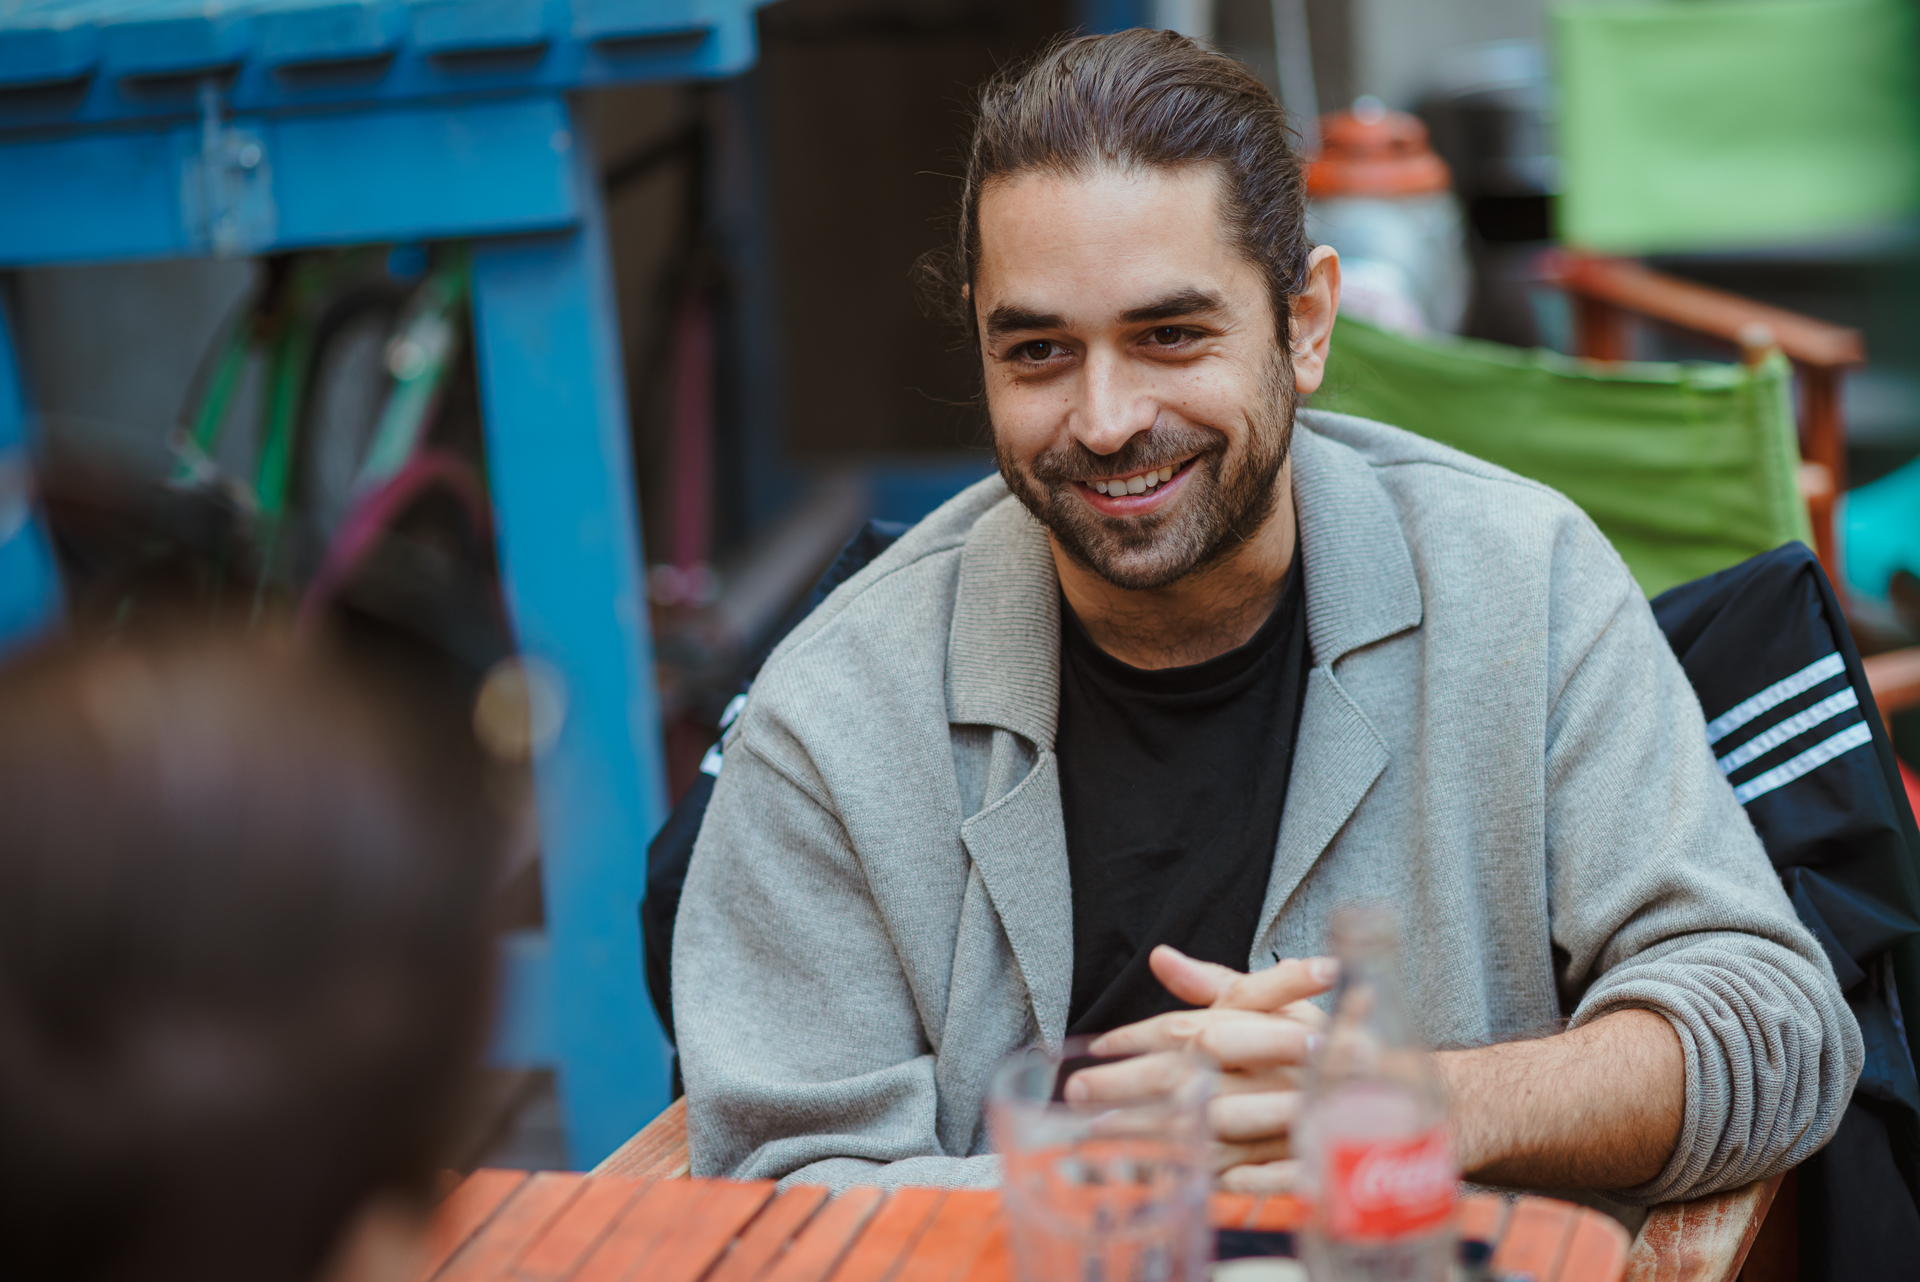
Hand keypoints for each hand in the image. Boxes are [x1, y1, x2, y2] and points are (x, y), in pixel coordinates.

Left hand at [1062, 946, 1337, 1191]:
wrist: (1406, 1089)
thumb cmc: (1331, 1039)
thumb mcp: (1280, 1001)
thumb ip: (1216, 983)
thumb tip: (1160, 956)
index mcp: (1262, 1025)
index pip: (1187, 1028)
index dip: (1136, 1038)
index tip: (1095, 1048)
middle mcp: (1273, 1069)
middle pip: (1186, 1077)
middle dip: (1126, 1086)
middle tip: (1077, 1093)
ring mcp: (1292, 1117)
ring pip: (1211, 1130)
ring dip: (1155, 1136)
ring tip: (1104, 1136)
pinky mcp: (1311, 1160)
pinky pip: (1259, 1175)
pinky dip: (1221, 1178)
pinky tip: (1177, 1179)